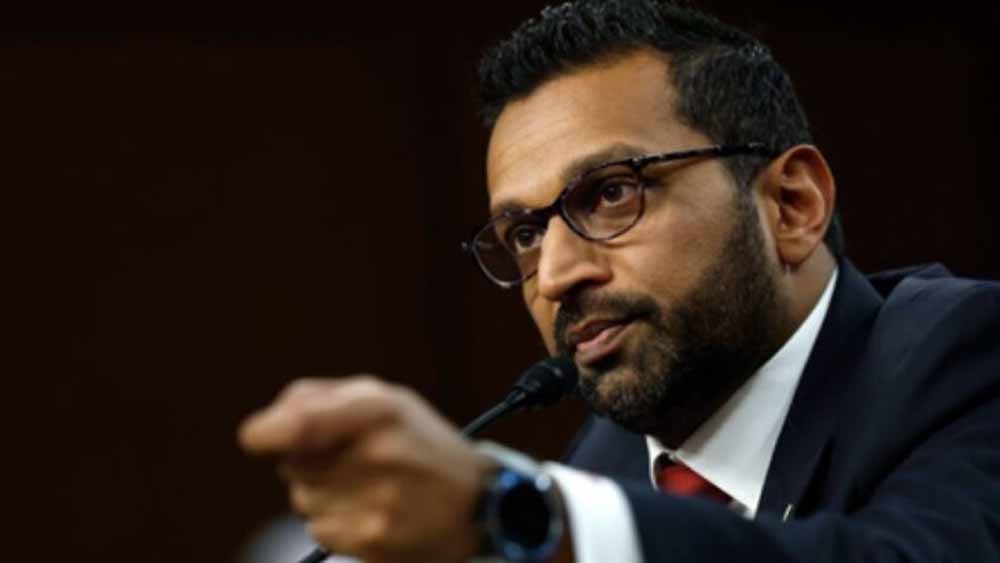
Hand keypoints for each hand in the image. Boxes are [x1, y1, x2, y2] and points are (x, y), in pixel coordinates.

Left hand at [238, 376, 494, 562]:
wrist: (481, 503)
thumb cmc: (421, 443)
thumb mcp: (384, 399)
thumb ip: (319, 399)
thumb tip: (261, 428)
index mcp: (379, 409)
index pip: (296, 423)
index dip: (265, 432)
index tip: (258, 439)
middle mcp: (377, 454)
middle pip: (291, 465)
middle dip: (307, 462)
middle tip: (352, 460)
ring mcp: (376, 501)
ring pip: (302, 500)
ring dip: (321, 494)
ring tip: (367, 486)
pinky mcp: (373, 539)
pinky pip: (318, 530)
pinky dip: (335, 522)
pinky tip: (371, 511)